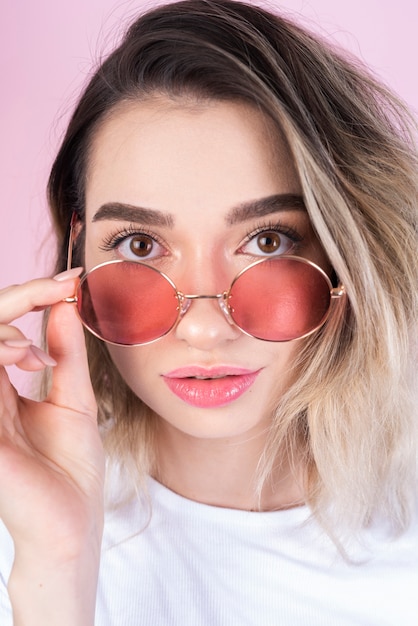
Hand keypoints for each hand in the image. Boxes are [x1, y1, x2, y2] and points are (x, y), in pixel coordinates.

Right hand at [0, 270, 104, 623]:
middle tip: (61, 288)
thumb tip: (66, 306)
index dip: (31, 295)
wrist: (70, 523)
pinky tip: (32, 358)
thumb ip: (66, 354)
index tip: (71, 280)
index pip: (2, 327)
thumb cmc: (71, 468)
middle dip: (20, 296)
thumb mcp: (74, 400)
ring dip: (5, 328)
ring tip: (39, 349)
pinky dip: (0, 350)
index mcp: (3, 386)